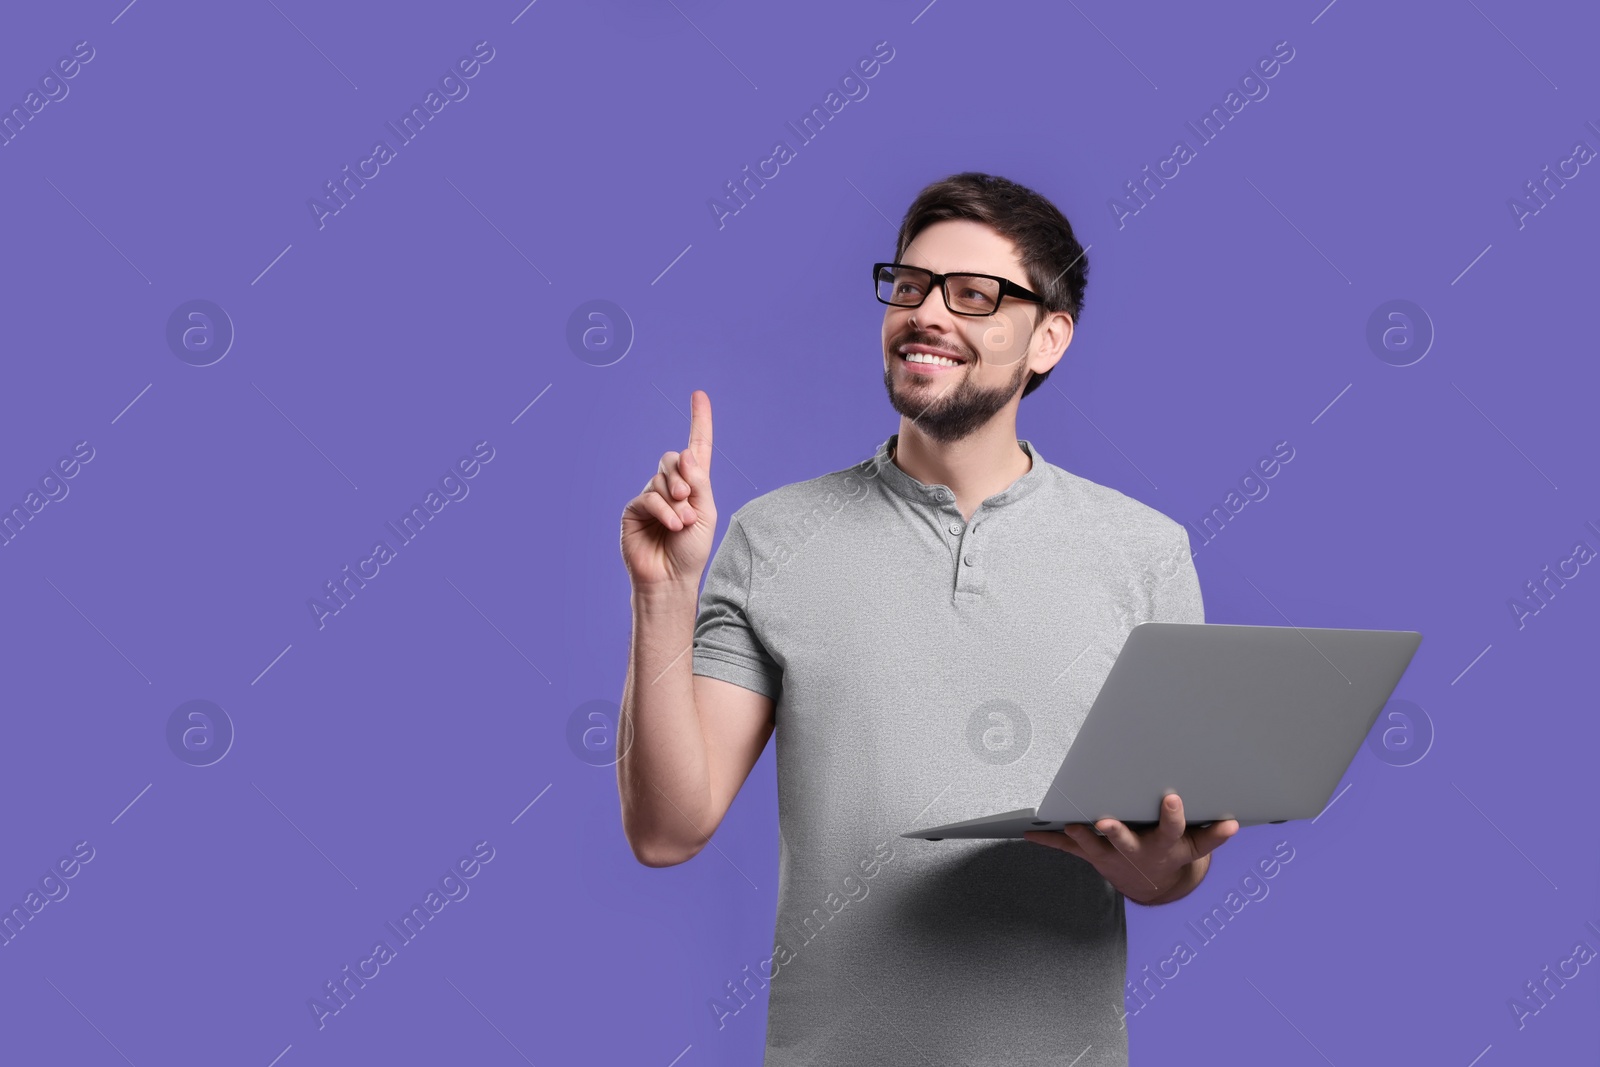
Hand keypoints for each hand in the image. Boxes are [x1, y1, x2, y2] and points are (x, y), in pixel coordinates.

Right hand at [621, 389, 717, 590]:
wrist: (670, 579)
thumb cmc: (691, 551)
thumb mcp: (705, 514)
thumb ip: (699, 484)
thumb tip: (685, 454)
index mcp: (694, 486)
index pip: (697, 447)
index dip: (699, 421)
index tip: (699, 394)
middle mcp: (671, 487)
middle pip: (673, 459)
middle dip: (683, 477)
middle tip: (688, 500)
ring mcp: (651, 497)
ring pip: (660, 478)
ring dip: (676, 500)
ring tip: (682, 523)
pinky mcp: (634, 509)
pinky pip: (648, 496)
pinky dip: (662, 510)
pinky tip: (671, 525)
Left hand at [1022, 794, 1237, 904]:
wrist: (1152, 884)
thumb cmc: (1173, 852)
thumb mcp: (1195, 847)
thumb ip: (1212, 835)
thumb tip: (1234, 823)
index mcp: (1167, 846)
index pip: (1174, 830)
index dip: (1173, 816)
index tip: (1172, 798)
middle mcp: (1139, 853)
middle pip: (1128, 843)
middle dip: (1117, 832)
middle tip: (1105, 821)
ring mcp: (1114, 857)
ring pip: (1095, 847)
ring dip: (1082, 837)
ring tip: (1068, 824)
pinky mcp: (1093, 856)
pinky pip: (1069, 849)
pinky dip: (1049, 840)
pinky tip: (1030, 833)